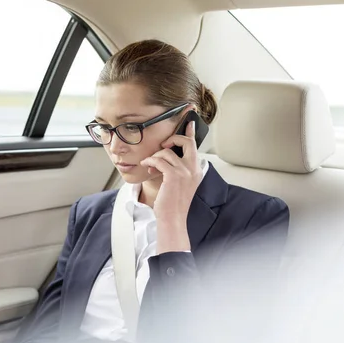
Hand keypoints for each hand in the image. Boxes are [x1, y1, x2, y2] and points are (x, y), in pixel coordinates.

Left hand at [140, 121, 202, 252]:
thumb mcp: (179, 184)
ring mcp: (185, 172)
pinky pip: (159, 160)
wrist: (172, 219)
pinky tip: (147, 166)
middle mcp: (193, 169)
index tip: (190, 122)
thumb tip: (164, 156)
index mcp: (196, 170)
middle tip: (163, 144)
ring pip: (167, 152)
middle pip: (186, 142)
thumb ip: (177, 169)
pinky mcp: (174, 176)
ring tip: (149, 165)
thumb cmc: (173, 203)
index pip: (195, 146)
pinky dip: (150, 161)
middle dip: (173, 138)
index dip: (191, 132)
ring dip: (154, 156)